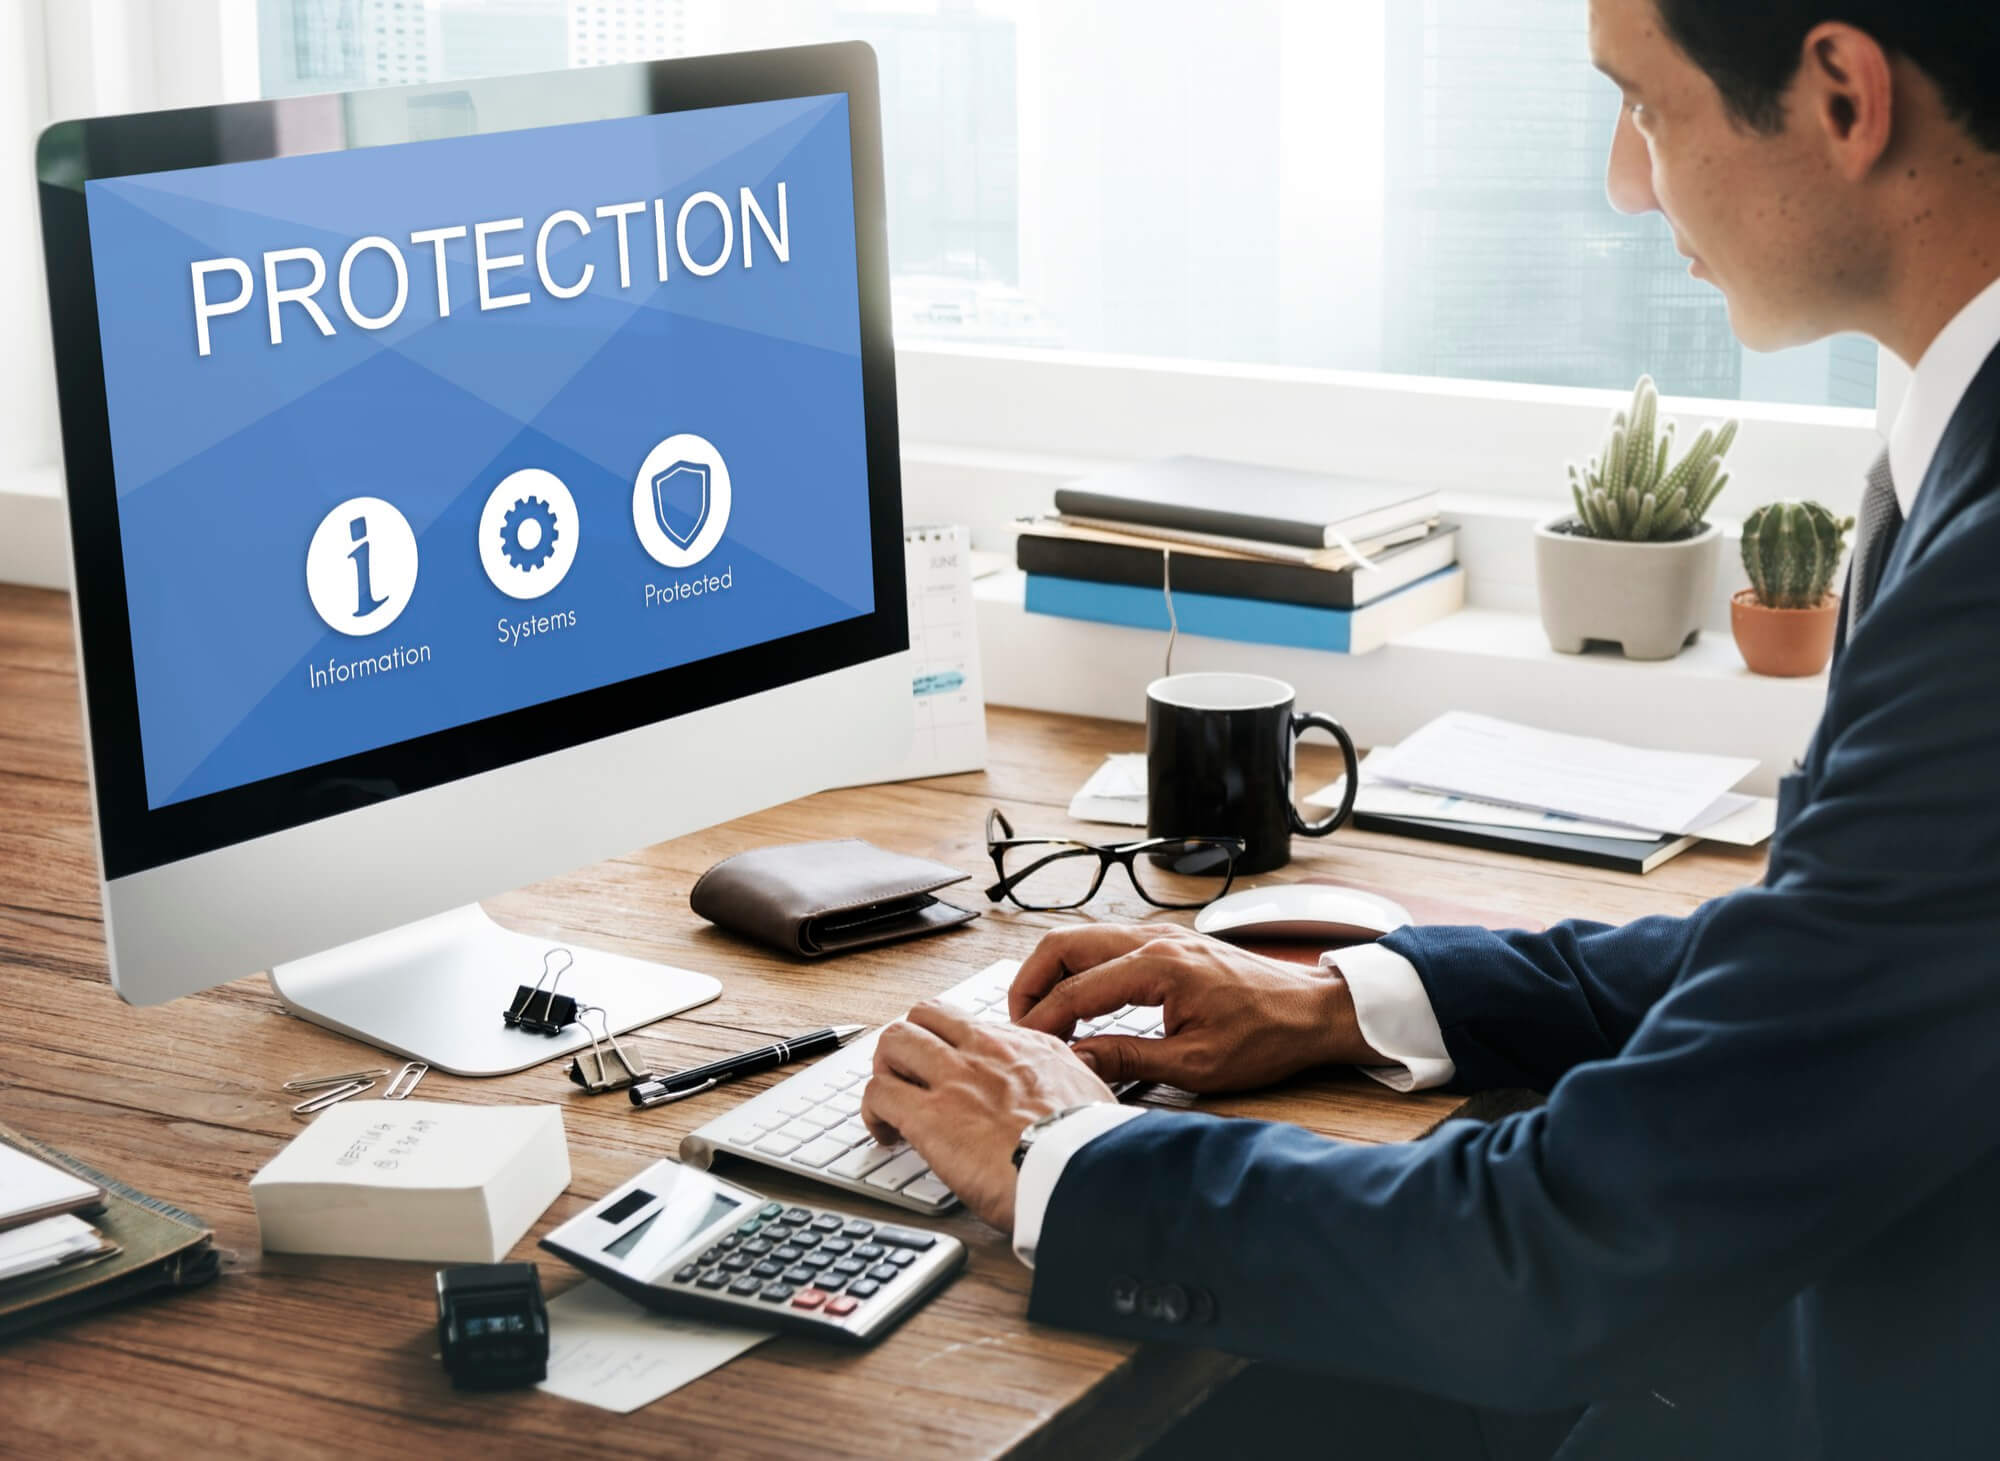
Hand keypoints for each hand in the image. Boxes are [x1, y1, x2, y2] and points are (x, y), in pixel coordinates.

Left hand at [861, 1000, 1116, 1232]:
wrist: (1082, 1172)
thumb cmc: (1090, 1148)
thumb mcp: (1091, 1095)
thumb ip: (1068, 1083)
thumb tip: (1067, 1089)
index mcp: (1027, 1046)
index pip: (970, 1023)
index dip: (950, 1044)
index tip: (949, 1070)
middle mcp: (986, 1051)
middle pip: (925, 1016)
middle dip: (909, 1045)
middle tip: (909, 1078)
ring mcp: (954, 1078)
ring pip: (894, 1042)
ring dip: (885, 1071)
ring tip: (890, 1105)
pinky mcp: (928, 1115)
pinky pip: (878, 1093)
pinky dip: (872, 1113)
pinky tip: (885, 1135)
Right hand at [1009, 923, 1383, 1092]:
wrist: (1313, 1012)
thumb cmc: (1266, 1037)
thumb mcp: (1196, 1064)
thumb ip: (1128, 1059)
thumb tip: (1076, 1061)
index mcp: (1158, 966)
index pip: (1075, 990)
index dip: (1042, 1022)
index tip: (1025, 1049)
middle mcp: (1154, 939)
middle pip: (1064, 944)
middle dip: (1031, 983)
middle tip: (1020, 1026)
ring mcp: (1161, 935)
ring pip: (1081, 939)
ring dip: (1053, 974)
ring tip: (1043, 1017)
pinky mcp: (1168, 943)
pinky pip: (1105, 945)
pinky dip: (1079, 969)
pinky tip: (1079, 1004)